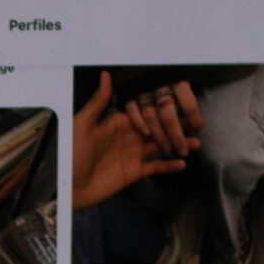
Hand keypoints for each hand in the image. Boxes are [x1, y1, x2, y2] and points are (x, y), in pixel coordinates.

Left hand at [73, 70, 202, 209]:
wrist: (67, 187)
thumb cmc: (70, 155)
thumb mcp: (82, 125)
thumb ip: (98, 102)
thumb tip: (106, 75)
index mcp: (118, 123)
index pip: (145, 113)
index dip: (162, 108)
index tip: (182, 101)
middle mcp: (128, 137)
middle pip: (157, 129)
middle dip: (177, 125)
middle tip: (197, 122)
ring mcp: (132, 154)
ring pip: (160, 146)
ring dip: (178, 144)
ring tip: (196, 142)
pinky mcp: (133, 172)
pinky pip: (155, 167)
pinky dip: (169, 165)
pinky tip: (182, 163)